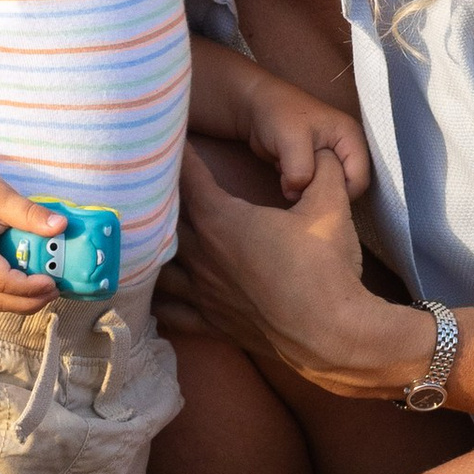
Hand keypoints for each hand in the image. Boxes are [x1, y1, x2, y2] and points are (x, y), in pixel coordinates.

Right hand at [0, 159, 62, 314]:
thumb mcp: (0, 195)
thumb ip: (29, 214)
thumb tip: (61, 226)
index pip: (1, 281)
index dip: (29, 288)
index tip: (53, 282)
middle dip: (28, 303)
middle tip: (55, 291)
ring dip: (20, 301)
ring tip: (45, 289)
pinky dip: (9, 292)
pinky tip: (28, 281)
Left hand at [166, 141, 432, 399]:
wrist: (333, 336)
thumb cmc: (327, 269)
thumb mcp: (330, 208)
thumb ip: (322, 172)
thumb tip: (322, 152)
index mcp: (222, 220)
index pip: (186, 176)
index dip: (176, 153)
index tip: (167, 137)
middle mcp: (202, 255)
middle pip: (161, 218)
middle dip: (154, 197)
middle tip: (144, 181)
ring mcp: (203, 292)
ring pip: (156, 266)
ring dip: (148, 249)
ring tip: (140, 237)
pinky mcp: (212, 323)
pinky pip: (170, 312)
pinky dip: (157, 301)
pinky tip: (149, 297)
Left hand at [245, 75, 371, 201]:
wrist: (255, 108)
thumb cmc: (277, 114)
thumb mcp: (291, 139)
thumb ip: (300, 169)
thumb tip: (298, 194)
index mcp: (351, 138)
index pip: (359, 180)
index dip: (339, 192)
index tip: (311, 194)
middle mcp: (345, 150)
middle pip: (346, 188)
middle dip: (320, 192)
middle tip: (295, 184)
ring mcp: (330, 159)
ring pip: (328, 190)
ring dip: (306, 190)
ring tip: (286, 174)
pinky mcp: (314, 167)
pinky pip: (314, 189)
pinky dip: (298, 187)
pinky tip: (284, 174)